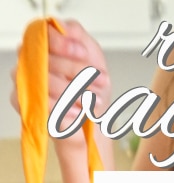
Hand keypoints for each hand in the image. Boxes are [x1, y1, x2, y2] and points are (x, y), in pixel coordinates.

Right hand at [10, 20, 110, 142]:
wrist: (92, 116)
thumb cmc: (91, 84)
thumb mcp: (92, 53)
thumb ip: (77, 34)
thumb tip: (62, 27)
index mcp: (44, 43)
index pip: (44, 34)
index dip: (63, 43)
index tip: (83, 53)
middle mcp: (31, 59)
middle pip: (45, 59)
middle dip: (77, 71)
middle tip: (100, 82)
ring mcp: (25, 80)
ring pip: (44, 82)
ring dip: (73, 91)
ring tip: (93, 100)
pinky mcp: (24, 103)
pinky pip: (40, 103)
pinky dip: (63, 108)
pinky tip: (77, 111)